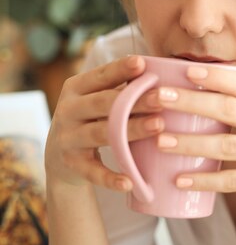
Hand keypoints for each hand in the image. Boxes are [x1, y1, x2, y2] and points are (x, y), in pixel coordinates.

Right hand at [45, 56, 163, 190]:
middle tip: (162, 98)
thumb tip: (167, 73)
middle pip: (104, 104)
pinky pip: (93, 172)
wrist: (60, 155)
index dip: (120, 69)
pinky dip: (111, 178)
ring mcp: (68, 138)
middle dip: (134, 100)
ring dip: (131, 130)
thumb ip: (123, 86)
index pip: (100, 76)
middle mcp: (68, 110)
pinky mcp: (72, 164)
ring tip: (158, 126)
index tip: (142, 63)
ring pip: (102, 133)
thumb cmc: (94, 117)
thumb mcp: (99, 98)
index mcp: (76, 88)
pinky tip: (130, 181)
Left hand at [156, 66, 235, 217]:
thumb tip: (215, 91)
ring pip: (228, 145)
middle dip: (193, 101)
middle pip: (230, 109)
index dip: (216, 76)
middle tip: (160, 97)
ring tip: (161, 140)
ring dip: (192, 142)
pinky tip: (181, 180)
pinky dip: (206, 180)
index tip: (186, 70)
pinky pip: (235, 180)